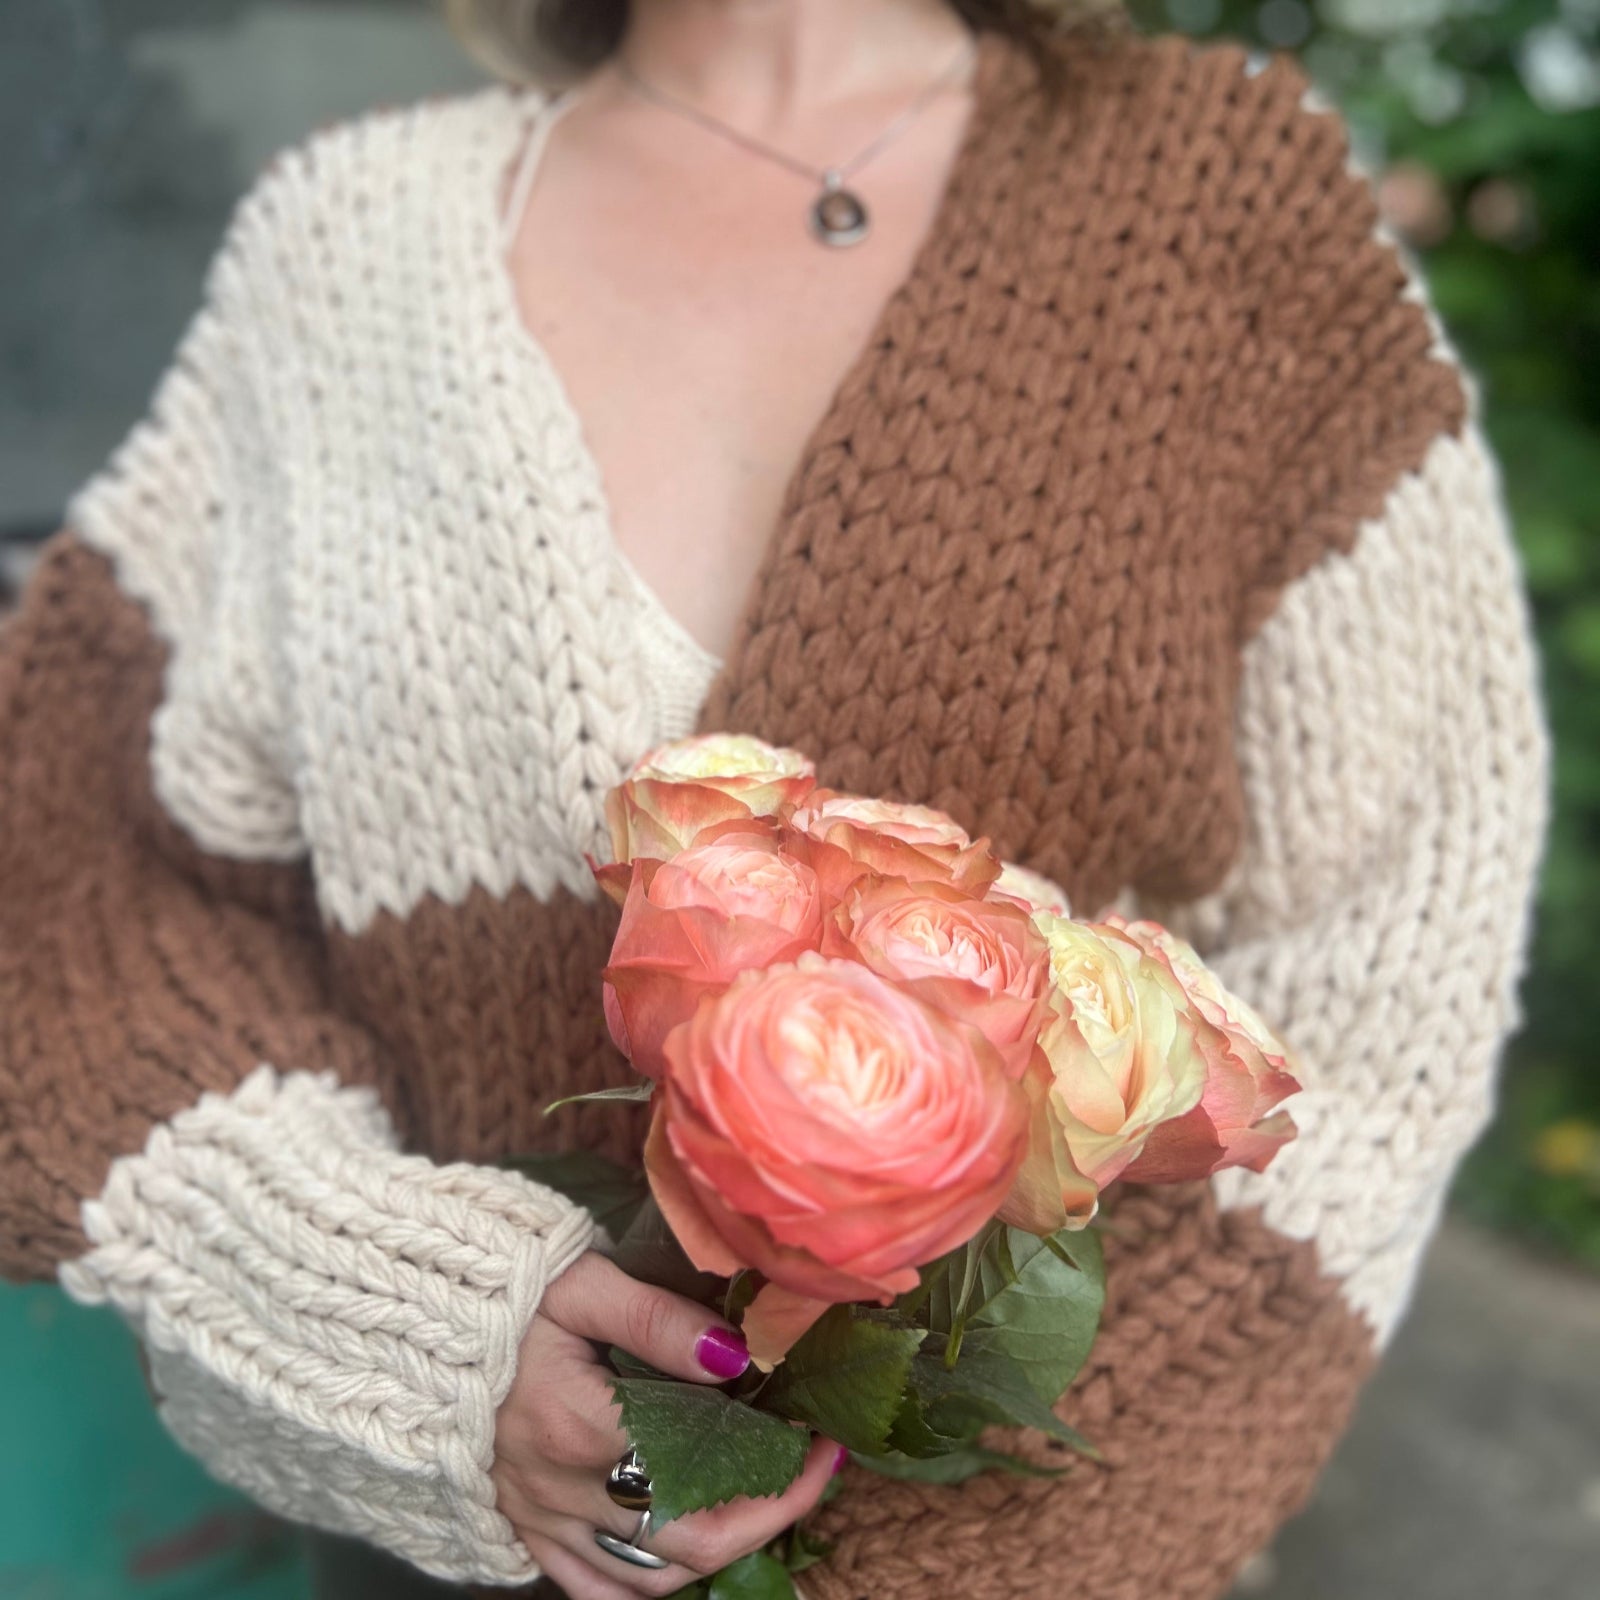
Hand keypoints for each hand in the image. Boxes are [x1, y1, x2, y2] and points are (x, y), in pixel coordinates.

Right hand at [492, 1251, 841, 1597]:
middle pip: (690, 1545)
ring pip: (649, 1580)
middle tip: (809, 1477)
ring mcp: (540, 1519)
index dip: (779, 1474)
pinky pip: (593, 1590)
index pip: (707, 1478)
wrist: (407, 1325)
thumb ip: (659, 1319)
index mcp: (582, 1426)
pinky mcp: (522, 1530)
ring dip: (716, 1554)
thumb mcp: (581, 1283)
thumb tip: (736, 1356)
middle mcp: (563, 1490)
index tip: (822, 1443)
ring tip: (760, 1506)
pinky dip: (647, 1585)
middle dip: (767, 1520)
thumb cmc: (503, 1293)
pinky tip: (681, 1551)